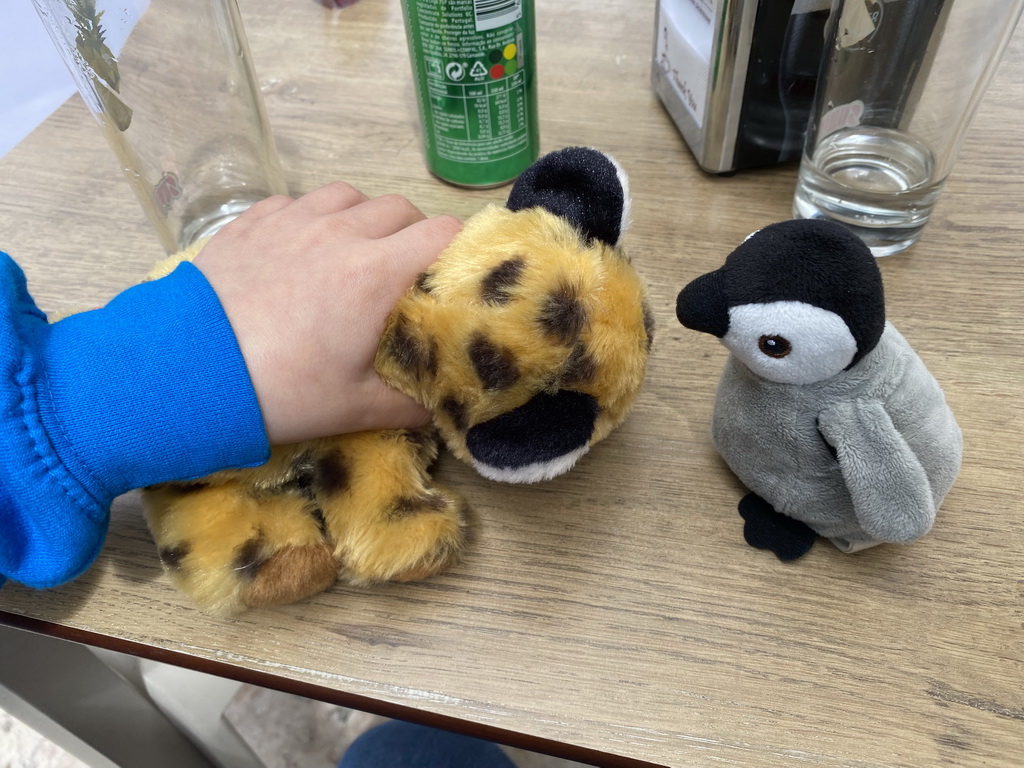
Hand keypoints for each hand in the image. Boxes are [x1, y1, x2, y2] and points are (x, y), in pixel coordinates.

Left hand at [193, 182, 460, 444]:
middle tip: (405, 272)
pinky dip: (312, 217)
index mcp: (375, 274)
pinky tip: (302, 247)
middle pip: (399, 208)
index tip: (455, 274)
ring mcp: (291, 221)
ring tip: (355, 251)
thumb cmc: (282, 391)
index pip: (442, 234)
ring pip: (348, 195)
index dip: (459, 250)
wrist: (188, 374)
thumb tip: (446, 401)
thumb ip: (415, 402)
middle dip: (413, 234)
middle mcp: (339, 233)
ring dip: (363, 217)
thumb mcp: (358, 408)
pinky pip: (297, 201)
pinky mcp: (252, 221)